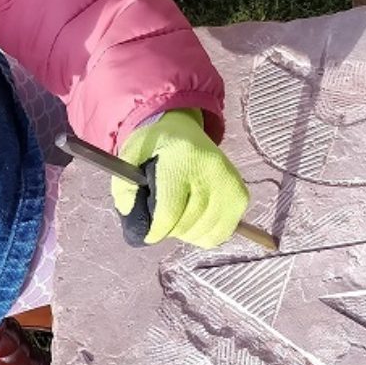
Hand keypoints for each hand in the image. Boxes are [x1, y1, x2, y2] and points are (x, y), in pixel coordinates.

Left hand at [109, 110, 249, 248]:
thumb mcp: (130, 157)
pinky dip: (204, 234)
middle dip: (168, 230)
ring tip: (178, 216)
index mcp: (182, 158)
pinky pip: (221, 233)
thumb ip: (124, 188)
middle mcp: (212, 170)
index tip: (146, 234)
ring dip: (186, 233)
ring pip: (204, 233)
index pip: (169, 211)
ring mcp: (230, 184)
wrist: (182, 130)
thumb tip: (133, 218)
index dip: (154, 231)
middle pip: (187, 225)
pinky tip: (194, 219)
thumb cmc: (155, 146)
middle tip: (161, 220)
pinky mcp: (241, 196)